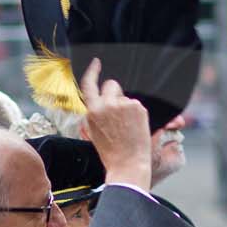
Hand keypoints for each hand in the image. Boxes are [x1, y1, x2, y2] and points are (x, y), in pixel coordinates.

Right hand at [79, 61, 152, 189]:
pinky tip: (136, 128)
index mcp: (91, 111)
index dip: (92, 71)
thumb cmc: (111, 152)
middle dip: (115, 93)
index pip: (88, 84)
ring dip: (127, 106)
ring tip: (128, 127)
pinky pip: (137, 104)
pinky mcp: (137, 107)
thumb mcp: (94, 131)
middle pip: (111, 84)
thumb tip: (103, 99)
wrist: (127, 163)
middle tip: (120, 111)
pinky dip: (138, 113)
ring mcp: (122, 104)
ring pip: (126, 96)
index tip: (96, 63)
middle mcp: (105, 105)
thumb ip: (96, 113)